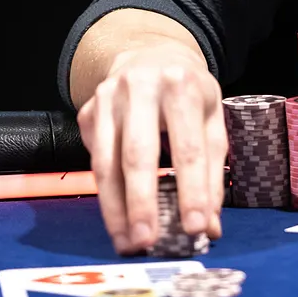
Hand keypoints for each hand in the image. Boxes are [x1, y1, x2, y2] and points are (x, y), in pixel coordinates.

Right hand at [78, 40, 226, 254]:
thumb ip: (212, 170)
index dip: (193, 190)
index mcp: (182, 86)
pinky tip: (117, 218)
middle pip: (137, 155)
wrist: (149, 54)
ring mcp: (106, 99)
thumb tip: (209, 226)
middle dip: (141, 203)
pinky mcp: (85, 112)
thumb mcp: (211, 119)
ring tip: (128, 242)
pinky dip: (105, 194)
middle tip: (147, 242)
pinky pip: (94, 160)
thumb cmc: (188, 93)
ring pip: (105, 163)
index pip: (189, 148)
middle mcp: (140, 88)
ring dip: (115, 209)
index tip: (196, 228)